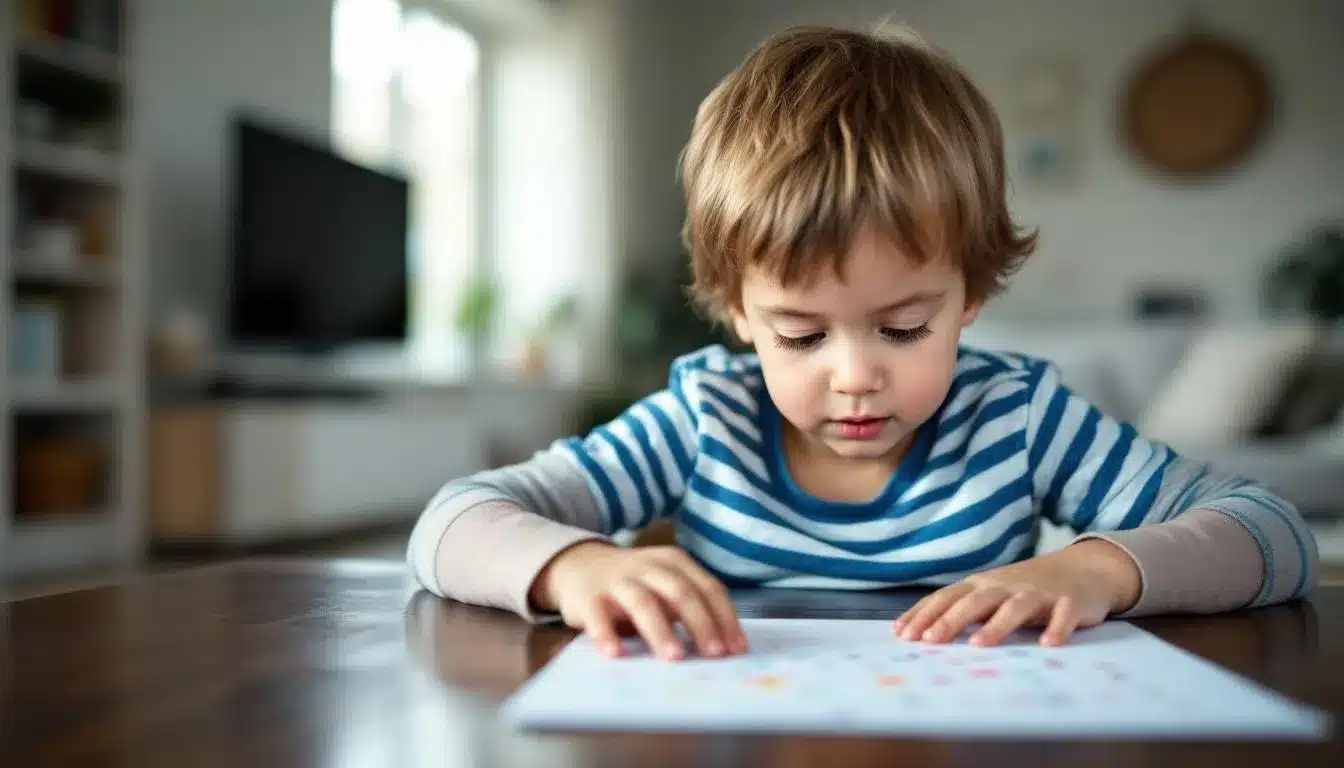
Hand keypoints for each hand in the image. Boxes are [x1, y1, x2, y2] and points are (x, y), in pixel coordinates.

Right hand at [529, 541, 746, 660]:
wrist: (580, 565)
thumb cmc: (636, 583)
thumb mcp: (666, 585)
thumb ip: (691, 607)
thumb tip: (725, 647)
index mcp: (675, 562)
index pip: (708, 588)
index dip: (725, 618)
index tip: (737, 649)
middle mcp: (649, 566)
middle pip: (680, 593)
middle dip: (701, 624)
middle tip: (714, 653)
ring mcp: (618, 580)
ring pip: (643, 602)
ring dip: (661, 630)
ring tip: (675, 657)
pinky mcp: (589, 596)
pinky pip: (598, 616)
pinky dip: (607, 634)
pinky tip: (616, 654)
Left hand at [893, 539, 1141, 646]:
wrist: (1083, 569)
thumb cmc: (1026, 587)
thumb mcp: (992, 593)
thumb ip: (963, 609)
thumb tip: (921, 631)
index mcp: (983, 584)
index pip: (947, 597)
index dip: (925, 614)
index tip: (902, 634)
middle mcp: (1006, 586)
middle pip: (975, 600)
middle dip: (951, 619)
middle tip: (929, 640)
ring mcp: (1039, 592)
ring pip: (1015, 607)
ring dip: (997, 625)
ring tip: (979, 645)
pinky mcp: (1070, 601)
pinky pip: (1063, 615)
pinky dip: (1057, 628)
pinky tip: (1048, 644)